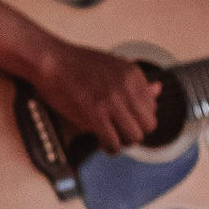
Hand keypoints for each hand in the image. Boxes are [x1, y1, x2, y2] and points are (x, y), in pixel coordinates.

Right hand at [32, 41, 161, 153]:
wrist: (50, 60)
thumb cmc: (76, 64)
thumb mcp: (113, 66)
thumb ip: (136, 81)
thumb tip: (158, 90)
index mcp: (134, 74)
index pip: (152, 108)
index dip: (138, 118)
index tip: (123, 119)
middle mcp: (128, 87)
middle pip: (148, 125)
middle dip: (134, 131)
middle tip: (118, 131)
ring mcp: (112, 100)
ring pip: (134, 136)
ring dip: (123, 142)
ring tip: (110, 137)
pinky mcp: (95, 113)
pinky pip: (113, 142)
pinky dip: (109, 148)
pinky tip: (101, 143)